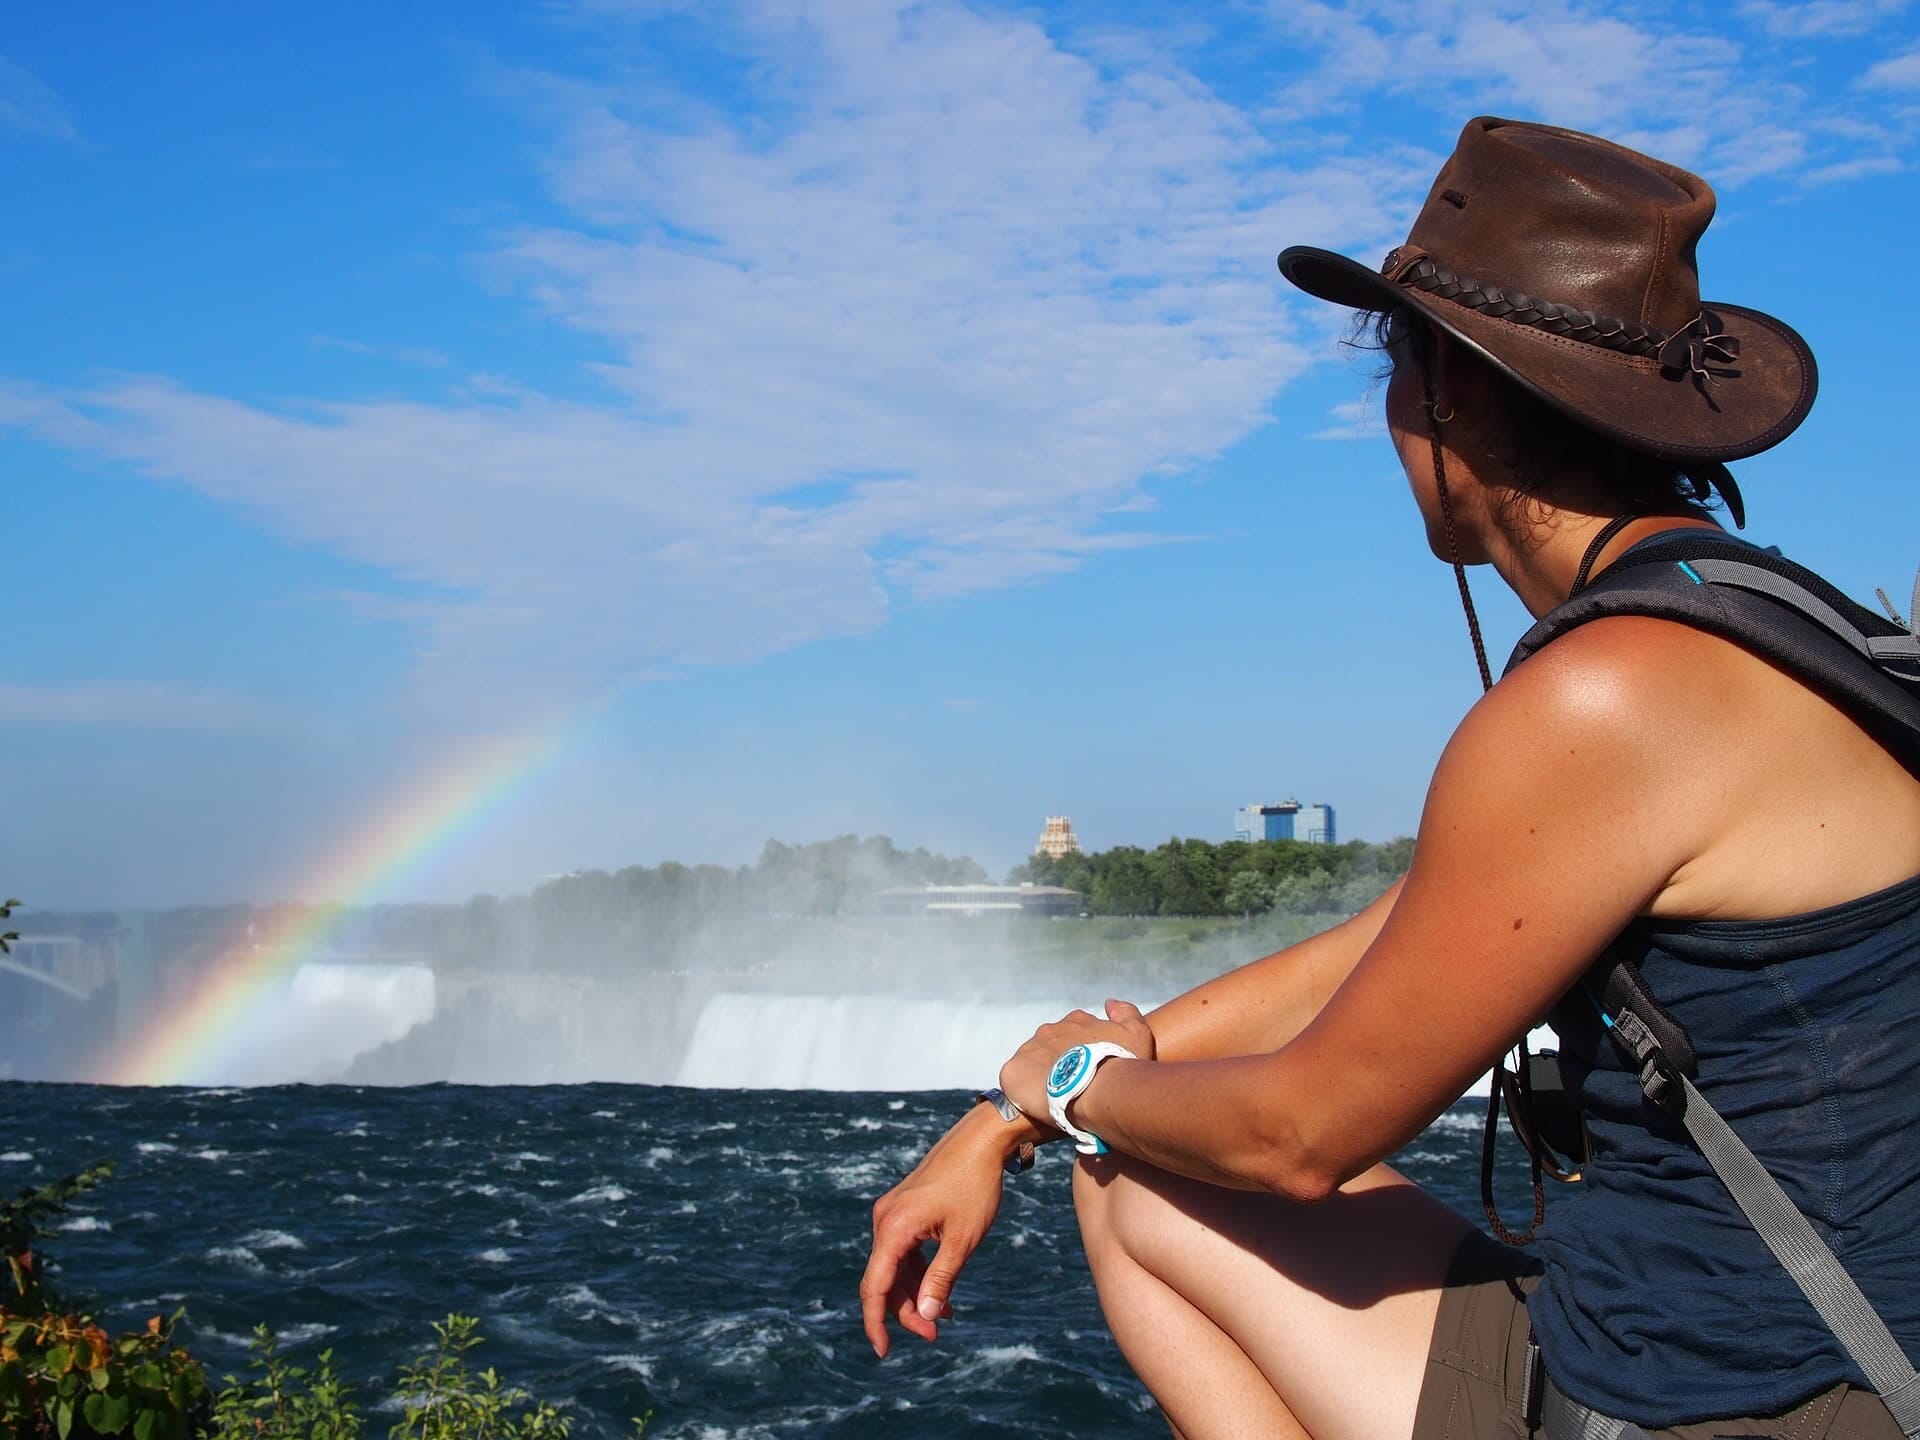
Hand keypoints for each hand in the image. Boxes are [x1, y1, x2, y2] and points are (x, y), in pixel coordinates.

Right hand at [860, 1108, 1007, 1357]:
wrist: (981, 1141)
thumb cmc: (975, 1187)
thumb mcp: (962, 1240)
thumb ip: (941, 1280)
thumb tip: (925, 1318)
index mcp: (893, 1228)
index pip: (875, 1287)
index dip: (876, 1323)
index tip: (884, 1352)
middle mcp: (884, 1220)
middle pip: (884, 1280)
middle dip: (906, 1311)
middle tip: (935, 1335)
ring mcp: (892, 1213)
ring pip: (894, 1267)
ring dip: (914, 1293)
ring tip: (945, 1317)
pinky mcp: (904, 1209)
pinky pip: (903, 1250)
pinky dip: (918, 1272)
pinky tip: (941, 1292)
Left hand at [999, 998, 1155, 1123]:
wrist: (1100, 1089)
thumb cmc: (1122, 1064)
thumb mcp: (1137, 1033)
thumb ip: (1126, 1012)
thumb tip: (1109, 1003)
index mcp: (1076, 1021)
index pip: (1075, 1033)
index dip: (1083, 1051)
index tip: (1090, 1068)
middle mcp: (1050, 1030)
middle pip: (1051, 1048)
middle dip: (1060, 1063)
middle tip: (1072, 1087)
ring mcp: (1029, 1049)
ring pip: (1032, 1064)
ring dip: (1041, 1077)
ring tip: (1055, 1099)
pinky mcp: (1013, 1072)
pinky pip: (1014, 1080)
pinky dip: (1022, 1091)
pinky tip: (1036, 1104)